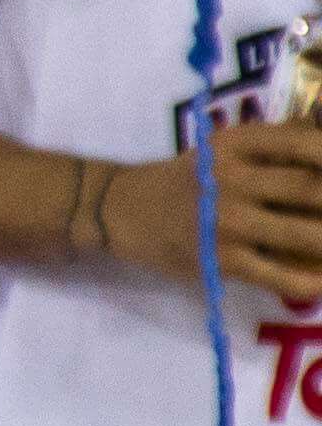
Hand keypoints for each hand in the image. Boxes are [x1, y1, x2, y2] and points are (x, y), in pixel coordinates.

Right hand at [101, 125, 321, 303]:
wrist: (123, 210)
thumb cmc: (190, 178)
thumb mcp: (225, 147)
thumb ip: (278, 144)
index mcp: (235, 144)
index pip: (306, 145)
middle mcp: (231, 180)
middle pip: (314, 191)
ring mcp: (227, 223)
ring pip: (307, 236)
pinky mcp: (221, 261)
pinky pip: (282, 277)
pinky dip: (314, 282)